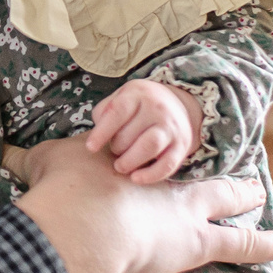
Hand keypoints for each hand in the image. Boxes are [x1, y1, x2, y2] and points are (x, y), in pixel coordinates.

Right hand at [15, 137, 272, 272]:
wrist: (79, 219)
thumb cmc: (62, 193)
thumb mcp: (43, 167)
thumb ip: (29, 163)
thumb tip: (2, 152)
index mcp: (129, 170)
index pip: (153, 162)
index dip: (163, 160)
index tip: (170, 155)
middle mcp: (162, 185)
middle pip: (196, 180)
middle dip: (217, 181)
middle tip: (238, 178)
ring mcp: (185, 212)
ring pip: (227, 206)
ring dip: (246, 202)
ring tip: (263, 198)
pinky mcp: (198, 243)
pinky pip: (246, 243)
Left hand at [85, 81, 201, 183]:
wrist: (180, 105)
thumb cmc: (140, 105)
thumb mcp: (122, 98)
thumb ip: (104, 113)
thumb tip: (96, 137)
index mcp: (138, 94)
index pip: (117, 112)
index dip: (102, 132)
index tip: (91, 148)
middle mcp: (157, 109)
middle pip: (130, 134)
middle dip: (116, 148)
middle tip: (114, 151)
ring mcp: (171, 127)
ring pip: (149, 147)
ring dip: (130, 161)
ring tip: (120, 166)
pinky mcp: (181, 146)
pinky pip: (167, 165)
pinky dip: (150, 175)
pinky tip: (136, 178)